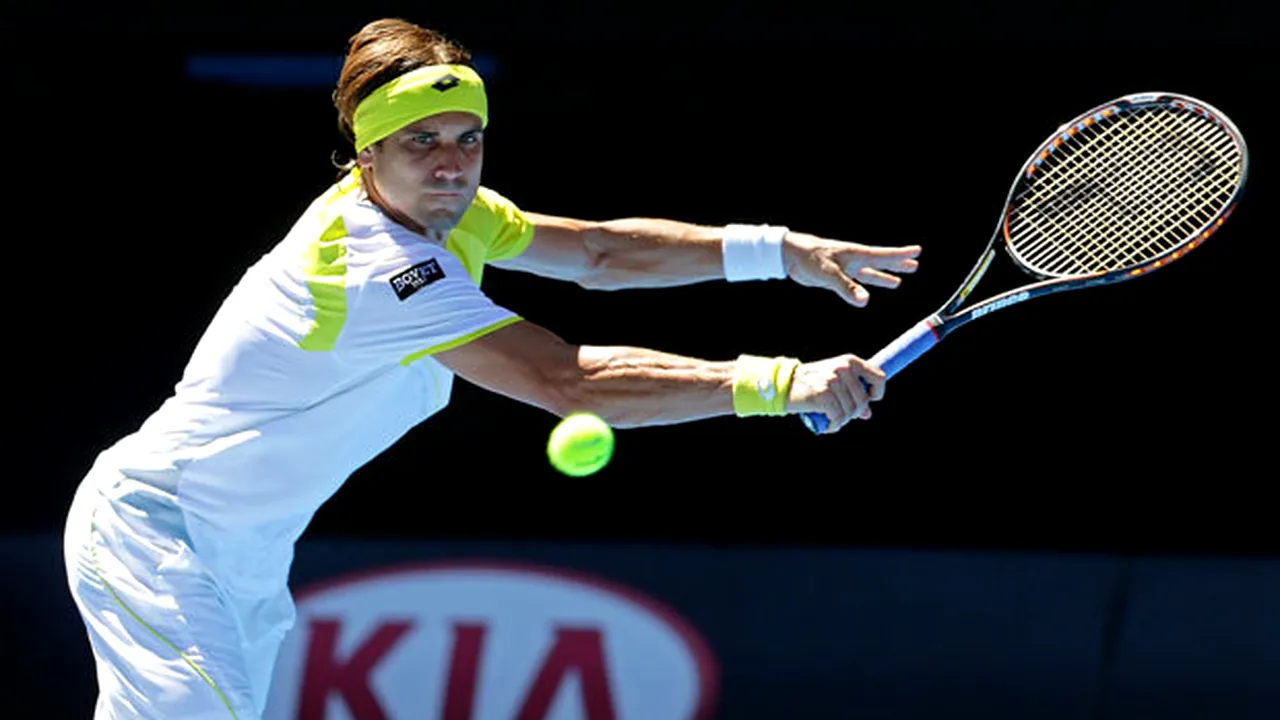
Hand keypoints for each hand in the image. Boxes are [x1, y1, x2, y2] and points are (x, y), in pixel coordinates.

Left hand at [782, 232, 920, 306]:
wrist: (790, 255)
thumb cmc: (809, 259)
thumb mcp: (829, 274)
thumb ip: (847, 288)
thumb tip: (865, 301)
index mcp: (855, 255)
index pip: (883, 255)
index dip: (901, 254)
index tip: (918, 250)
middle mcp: (853, 260)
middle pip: (881, 262)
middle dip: (897, 264)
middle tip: (915, 264)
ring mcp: (845, 267)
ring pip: (870, 272)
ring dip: (884, 276)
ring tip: (899, 281)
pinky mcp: (836, 275)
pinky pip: (856, 281)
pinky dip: (865, 284)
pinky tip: (868, 290)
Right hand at [787, 354, 885, 432]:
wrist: (784, 385)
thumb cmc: (811, 385)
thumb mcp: (834, 382)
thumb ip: (852, 394)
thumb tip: (867, 413)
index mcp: (849, 361)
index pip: (879, 377)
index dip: (877, 393)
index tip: (868, 401)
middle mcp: (843, 369)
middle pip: (863, 401)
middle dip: (853, 413)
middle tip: (840, 416)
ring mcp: (833, 381)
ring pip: (851, 411)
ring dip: (842, 420)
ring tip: (831, 419)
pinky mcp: (824, 394)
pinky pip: (838, 418)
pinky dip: (834, 426)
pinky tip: (827, 425)